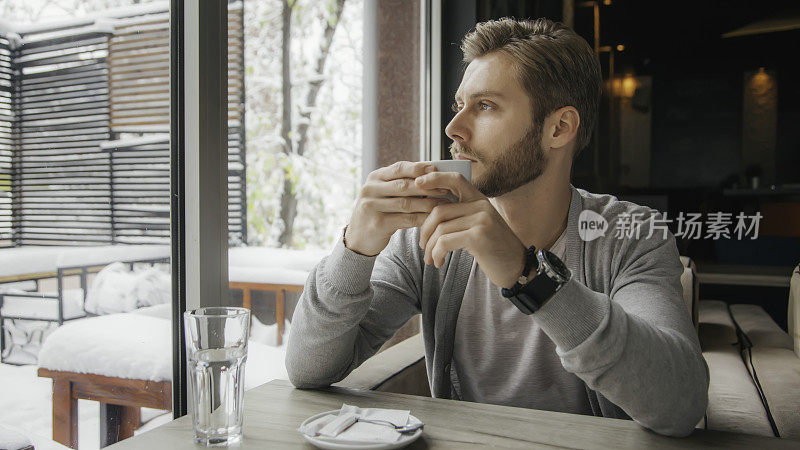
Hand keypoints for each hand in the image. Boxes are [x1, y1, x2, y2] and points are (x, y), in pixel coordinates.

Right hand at [345, 161, 448, 255]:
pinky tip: (432, 218)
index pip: (399, 168)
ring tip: (443, 204)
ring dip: (427, 203)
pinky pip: (405, 220)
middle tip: (445, 189)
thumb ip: (400, 183)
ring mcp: (372, 207)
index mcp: (374, 178)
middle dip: (427, 187)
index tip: (435, 169)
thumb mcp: (383, 193)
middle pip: (404, 185)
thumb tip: (430, 173)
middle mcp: (370, 190)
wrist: (358, 237)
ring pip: (406, 203)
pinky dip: (421, 218)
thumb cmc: (378, 211)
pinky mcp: (377, 224)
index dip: (418, 168)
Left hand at [415, 171, 526, 288]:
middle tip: (423, 246)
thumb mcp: (478, 226)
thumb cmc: (492, 248)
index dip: (435, 178)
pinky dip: (437, 254)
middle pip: (439, 210)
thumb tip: (430, 212)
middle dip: (425, 230)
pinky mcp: (478, 236)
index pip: (455, 179)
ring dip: (430, 247)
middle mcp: (482, 205)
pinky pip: (445, 242)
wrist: (515, 268)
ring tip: (430, 258)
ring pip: (440, 229)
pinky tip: (438, 262)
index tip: (418, 183)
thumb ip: (461, 215)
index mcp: (480, 199)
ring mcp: (481, 219)